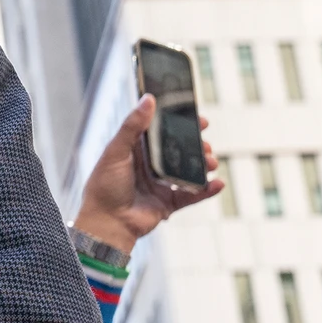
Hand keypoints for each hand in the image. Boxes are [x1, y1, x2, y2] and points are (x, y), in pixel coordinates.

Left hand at [72, 95, 222, 253]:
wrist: (107, 223)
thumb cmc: (104, 187)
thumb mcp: (116, 151)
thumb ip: (132, 126)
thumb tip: (148, 99)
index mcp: (135, 151)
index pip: (160, 131)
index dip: (178, 123)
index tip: (196, 116)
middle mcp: (149, 165)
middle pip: (178, 150)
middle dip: (195, 145)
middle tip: (205, 142)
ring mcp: (161, 184)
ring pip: (189, 171)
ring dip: (203, 165)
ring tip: (210, 162)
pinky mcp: (169, 202)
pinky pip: (193, 194)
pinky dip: (206, 190)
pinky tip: (217, 183)